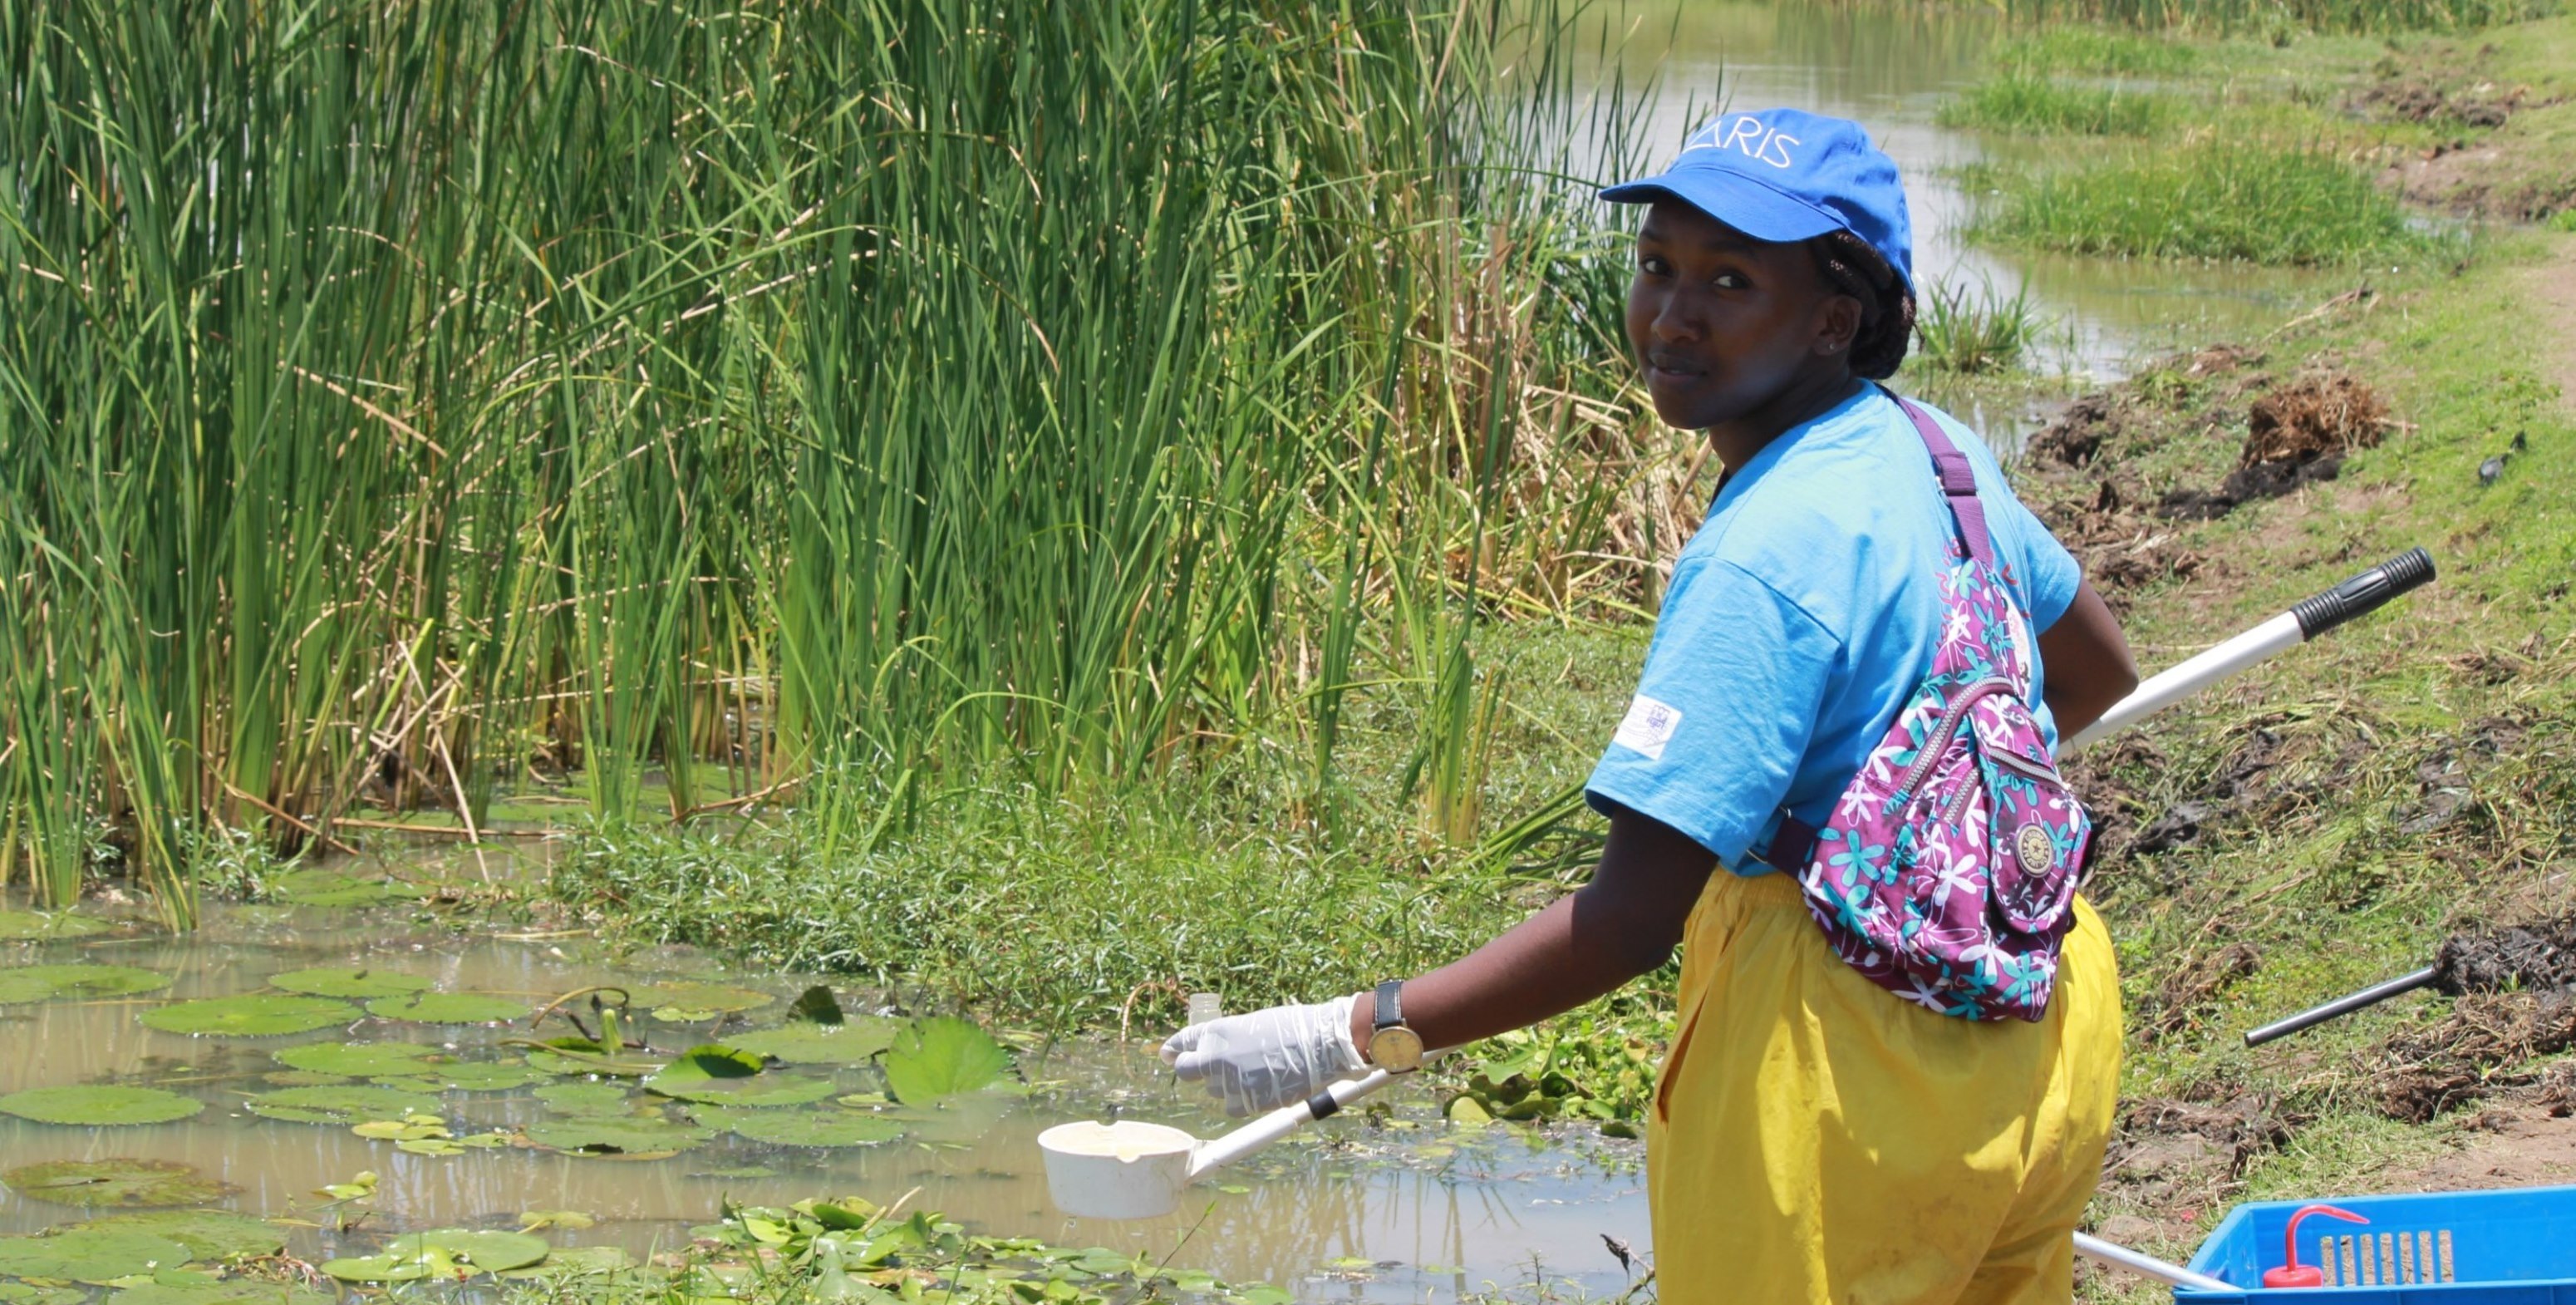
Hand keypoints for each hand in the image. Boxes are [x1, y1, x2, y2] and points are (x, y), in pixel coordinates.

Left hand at [1160, 995, 1361, 1116]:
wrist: (1321, 1045)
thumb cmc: (1290, 1027)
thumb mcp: (1250, 1024)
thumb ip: (1224, 1039)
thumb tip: (1204, 1051)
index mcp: (1218, 1032)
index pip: (1181, 1043)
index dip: (1173, 1049)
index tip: (1168, 1053)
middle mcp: (1218, 1058)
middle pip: (1186, 1071)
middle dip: (1190, 1068)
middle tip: (1202, 1067)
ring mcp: (1233, 1083)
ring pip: (1212, 1090)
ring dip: (1224, 1083)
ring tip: (1252, 1070)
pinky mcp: (1249, 1103)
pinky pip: (1232, 1107)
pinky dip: (1241, 1099)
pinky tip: (1258, 1086)